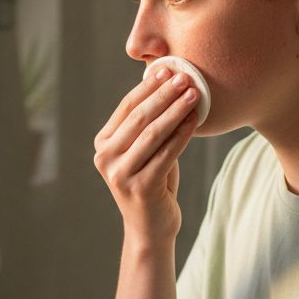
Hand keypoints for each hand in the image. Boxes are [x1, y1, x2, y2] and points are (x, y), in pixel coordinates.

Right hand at [93, 64, 199, 243]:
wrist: (150, 228)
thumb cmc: (152, 182)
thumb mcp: (144, 150)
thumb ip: (147, 123)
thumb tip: (163, 80)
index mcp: (103, 144)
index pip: (127, 108)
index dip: (149, 87)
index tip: (169, 70)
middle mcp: (106, 158)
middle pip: (140, 118)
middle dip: (165, 95)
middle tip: (186, 78)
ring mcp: (120, 174)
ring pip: (153, 134)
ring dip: (176, 111)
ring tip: (195, 94)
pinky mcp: (140, 187)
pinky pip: (167, 154)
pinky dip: (183, 134)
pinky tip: (196, 120)